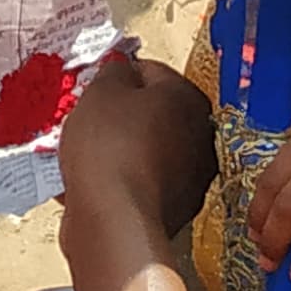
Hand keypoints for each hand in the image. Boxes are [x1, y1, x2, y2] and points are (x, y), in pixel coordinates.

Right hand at [60, 52, 216, 236]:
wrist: (113, 219)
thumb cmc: (110, 147)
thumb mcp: (102, 89)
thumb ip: (114, 71)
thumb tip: (120, 70)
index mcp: (191, 99)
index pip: (152, 72)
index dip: (119, 75)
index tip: (98, 85)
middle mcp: (201, 139)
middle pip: (154, 114)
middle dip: (121, 116)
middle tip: (91, 119)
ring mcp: (191, 180)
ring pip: (147, 152)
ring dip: (121, 151)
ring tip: (88, 155)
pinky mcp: (172, 212)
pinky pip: (140, 185)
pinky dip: (121, 182)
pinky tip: (95, 184)